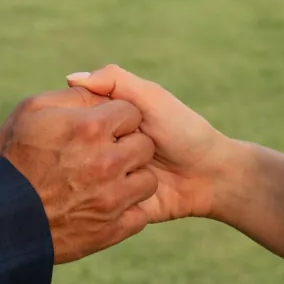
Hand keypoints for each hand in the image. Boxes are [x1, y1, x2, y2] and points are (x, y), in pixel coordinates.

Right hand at [0, 89, 158, 263]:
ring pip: (145, 181)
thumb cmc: (10, 159)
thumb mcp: (32, 109)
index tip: (101, 128)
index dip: (116, 118)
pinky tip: (105, 207)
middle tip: (103, 155)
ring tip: (105, 182)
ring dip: (131, 181)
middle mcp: (107, 162)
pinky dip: (126, 212)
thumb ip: (71, 94)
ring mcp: (112, 199)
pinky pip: (138, 215)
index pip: (129, 112)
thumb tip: (92, 84)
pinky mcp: (111, 230)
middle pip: (143, 145)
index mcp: (89, 128)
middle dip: (127, 147)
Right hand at [64, 65, 232, 223]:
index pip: (73, 116)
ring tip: (139, 171)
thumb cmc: (183, 131)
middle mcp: (101, 150)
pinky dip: (110, 201)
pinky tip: (129, 193)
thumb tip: (71, 77)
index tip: (103, 123)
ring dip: (106, 176)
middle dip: (94, 150)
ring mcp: (107, 180)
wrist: (212, 177)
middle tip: (131, 150)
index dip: (81, 118)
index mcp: (105, 122)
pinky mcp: (114, 206)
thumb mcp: (150, 98)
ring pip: (86, 178)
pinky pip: (100, 205)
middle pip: (76, 148)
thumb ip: (115, 81)